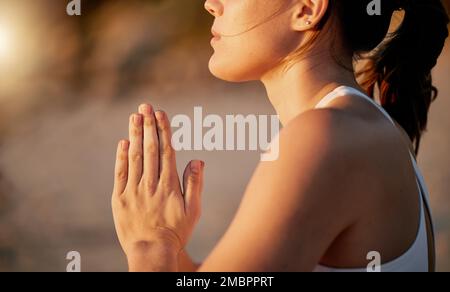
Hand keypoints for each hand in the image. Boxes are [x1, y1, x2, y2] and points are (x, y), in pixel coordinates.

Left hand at [111, 104, 203, 270]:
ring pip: (135, 157)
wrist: (151, 251)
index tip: (161, 114)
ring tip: (135, 116)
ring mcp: (134, 190)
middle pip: (150, 149)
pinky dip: (121, 157)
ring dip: (135, 135)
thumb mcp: (193, 210)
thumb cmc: (176, 231)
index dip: (164, 130)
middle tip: (146, 106)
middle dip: (148, 126)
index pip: (167, 151)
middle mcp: (151, 184)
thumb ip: (195, 184)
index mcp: (169, 185)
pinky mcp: (120, 198)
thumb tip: (198, 160)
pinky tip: (123, 142)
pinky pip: (120, 173)